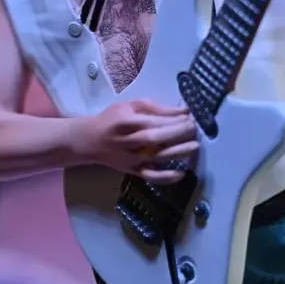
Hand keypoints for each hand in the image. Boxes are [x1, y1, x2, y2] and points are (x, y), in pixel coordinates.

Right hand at [75, 99, 198, 181]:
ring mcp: (130, 158)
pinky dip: (166, 177)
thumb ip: (156, 108)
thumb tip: (183, 111)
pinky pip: (150, 176)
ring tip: (194, 146)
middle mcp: (127, 141)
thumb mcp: (130, 106)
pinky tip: (181, 173)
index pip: (153, 121)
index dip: (173, 120)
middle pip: (155, 138)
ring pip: (156, 157)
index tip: (190, 116)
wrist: (90, 140)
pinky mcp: (132, 171)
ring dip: (177, 152)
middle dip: (177, 133)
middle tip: (194, 128)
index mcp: (125, 121)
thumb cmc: (112, 119)